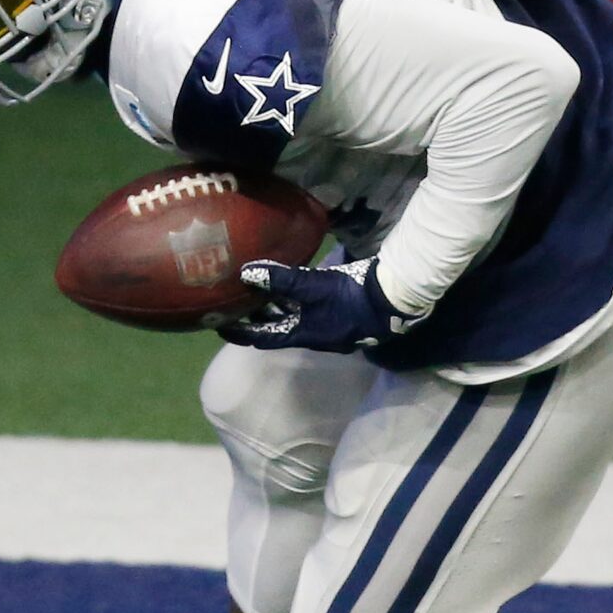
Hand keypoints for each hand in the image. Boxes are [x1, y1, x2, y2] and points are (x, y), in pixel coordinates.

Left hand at [216, 259, 424, 351]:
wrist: (393, 300)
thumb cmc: (350, 296)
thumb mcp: (313, 286)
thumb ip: (281, 280)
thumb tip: (246, 273)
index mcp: (302, 335)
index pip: (262, 338)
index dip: (240, 332)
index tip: (218, 324)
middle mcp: (314, 337)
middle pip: (277, 330)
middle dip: (257, 318)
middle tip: (237, 302)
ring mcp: (331, 329)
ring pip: (295, 321)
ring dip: (278, 309)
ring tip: (261, 291)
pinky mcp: (344, 317)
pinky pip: (311, 312)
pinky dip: (297, 303)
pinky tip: (296, 287)